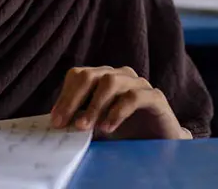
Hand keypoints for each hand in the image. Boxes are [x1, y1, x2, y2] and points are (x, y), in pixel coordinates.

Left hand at [50, 66, 186, 139]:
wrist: (161, 143)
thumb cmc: (127, 132)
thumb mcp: (98, 127)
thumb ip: (81, 121)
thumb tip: (57, 124)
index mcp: (103, 79)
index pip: (78, 75)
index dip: (65, 96)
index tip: (56, 120)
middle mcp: (120, 76)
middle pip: (90, 75)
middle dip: (74, 99)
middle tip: (65, 123)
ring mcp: (138, 84)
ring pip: (110, 82)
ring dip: (94, 105)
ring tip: (86, 127)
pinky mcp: (155, 97)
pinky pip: (134, 96)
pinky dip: (117, 111)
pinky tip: (109, 127)